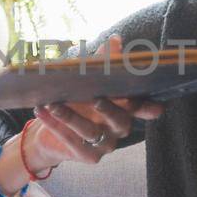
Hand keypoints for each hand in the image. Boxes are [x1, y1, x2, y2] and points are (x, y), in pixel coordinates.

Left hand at [27, 36, 163, 166]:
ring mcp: (105, 145)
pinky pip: (70, 140)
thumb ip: (104, 61)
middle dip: (109, 110)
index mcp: (125, 110)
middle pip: (120, 121)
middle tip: (96, 99)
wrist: (50, 135)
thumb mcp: (89, 80)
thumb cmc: (75, 102)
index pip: (143, 109)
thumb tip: (115, 40)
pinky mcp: (88, 156)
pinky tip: (42, 110)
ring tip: (53, 103)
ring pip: (90, 131)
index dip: (148, 108)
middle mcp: (120, 129)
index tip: (155, 107)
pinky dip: (55, 125)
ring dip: (71, 116)